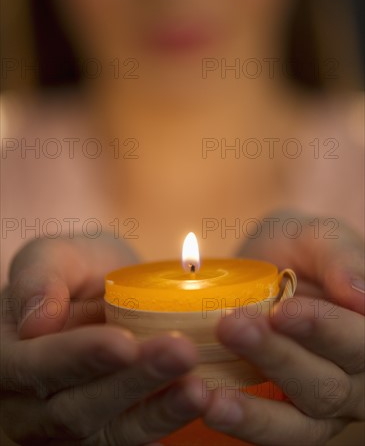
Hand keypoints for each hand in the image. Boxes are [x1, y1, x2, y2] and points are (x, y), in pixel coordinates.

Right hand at [1, 235, 206, 444]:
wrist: (98, 289)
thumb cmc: (71, 270)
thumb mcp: (51, 255)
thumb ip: (39, 278)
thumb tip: (35, 323)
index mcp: (6, 357)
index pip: (35, 365)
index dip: (78, 357)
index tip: (124, 342)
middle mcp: (27, 406)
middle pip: (75, 408)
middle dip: (132, 381)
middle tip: (181, 351)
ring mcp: (66, 428)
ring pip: (110, 430)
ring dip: (157, 409)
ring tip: (198, 385)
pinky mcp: (105, 432)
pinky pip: (134, 435)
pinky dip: (167, 418)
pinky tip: (202, 396)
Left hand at [204, 211, 364, 444]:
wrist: (270, 260)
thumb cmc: (301, 246)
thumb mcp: (318, 236)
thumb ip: (339, 258)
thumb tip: (361, 298)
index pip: (360, 341)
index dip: (324, 329)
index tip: (281, 310)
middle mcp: (357, 376)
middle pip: (329, 384)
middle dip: (277, 358)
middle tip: (230, 328)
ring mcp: (323, 402)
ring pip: (302, 419)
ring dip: (256, 408)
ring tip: (212, 392)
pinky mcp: (287, 414)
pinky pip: (272, 432)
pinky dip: (242, 424)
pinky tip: (208, 405)